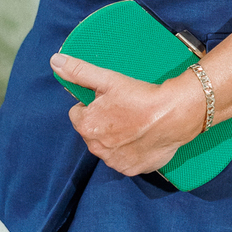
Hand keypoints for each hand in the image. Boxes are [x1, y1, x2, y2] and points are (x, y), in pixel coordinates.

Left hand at [50, 52, 204, 175]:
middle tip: (123, 109)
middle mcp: (97, 148)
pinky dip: (130, 150)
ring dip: (115, 137)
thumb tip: (56, 62)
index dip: (92, 105)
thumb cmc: (141, 96)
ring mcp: (115, 161)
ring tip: (134, 123)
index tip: (109, 100)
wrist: (175, 114)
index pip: (78, 114)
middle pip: (92, 132)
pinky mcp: (132, 169)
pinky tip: (141, 137)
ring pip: (108, 147)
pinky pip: (124, 159)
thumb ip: (79, 72)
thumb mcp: (108, 79)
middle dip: (103, 122)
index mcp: (87, 126)